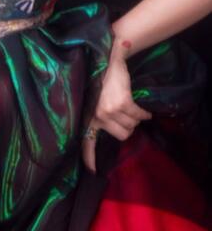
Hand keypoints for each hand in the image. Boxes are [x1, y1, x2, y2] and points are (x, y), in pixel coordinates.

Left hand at [81, 55, 151, 173]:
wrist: (106, 58)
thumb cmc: (99, 78)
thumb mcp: (91, 97)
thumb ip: (95, 113)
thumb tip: (105, 127)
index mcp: (88, 116)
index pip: (86, 142)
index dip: (90, 158)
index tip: (93, 171)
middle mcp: (98, 116)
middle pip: (122, 135)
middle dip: (128, 127)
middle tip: (127, 116)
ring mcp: (110, 110)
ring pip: (132, 125)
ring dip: (136, 118)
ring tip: (131, 106)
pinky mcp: (123, 103)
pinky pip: (139, 115)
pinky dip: (144, 113)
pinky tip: (143, 108)